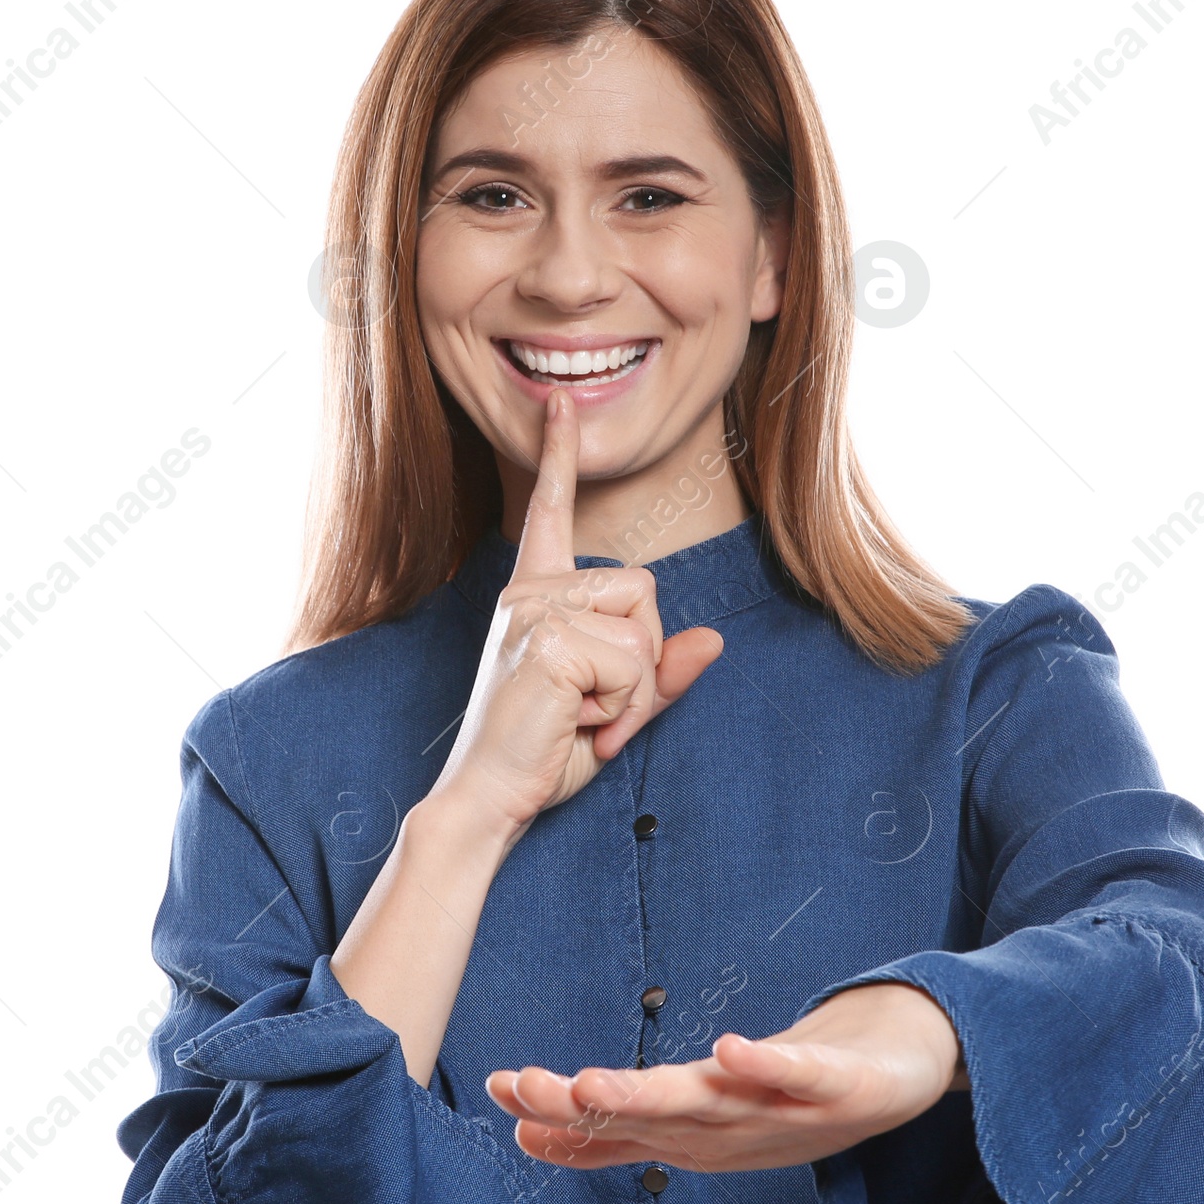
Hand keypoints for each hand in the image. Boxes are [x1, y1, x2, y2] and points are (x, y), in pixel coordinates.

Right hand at [430, 388, 723, 839]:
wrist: (490, 800)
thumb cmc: (544, 753)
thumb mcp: (617, 709)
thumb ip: (661, 675)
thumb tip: (714, 639)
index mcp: (537, 592)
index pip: (550, 512)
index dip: (557, 456)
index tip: (559, 404)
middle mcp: (530, 589)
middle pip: (646, 590)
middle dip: (642, 662)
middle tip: (593, 710)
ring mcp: (534, 610)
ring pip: (644, 628)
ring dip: (632, 689)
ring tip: (581, 716)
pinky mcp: (545, 640)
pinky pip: (631, 663)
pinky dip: (620, 707)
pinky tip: (575, 722)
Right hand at [485, 981, 965, 1172]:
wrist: (898, 1078)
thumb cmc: (787, 1097)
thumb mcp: (694, 1110)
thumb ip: (618, 1123)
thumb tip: (531, 1128)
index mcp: (695, 1130)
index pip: (617, 1121)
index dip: (558, 1112)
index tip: (497, 1092)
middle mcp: (732, 1128)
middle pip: (651, 1117)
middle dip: (585, 1107)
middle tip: (523, 1090)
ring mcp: (785, 1110)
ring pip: (708, 1102)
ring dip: (651, 1095)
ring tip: (594, 1079)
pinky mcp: (842, 1087)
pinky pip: (799, 1077)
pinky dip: (764, 1067)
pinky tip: (726, 1047)